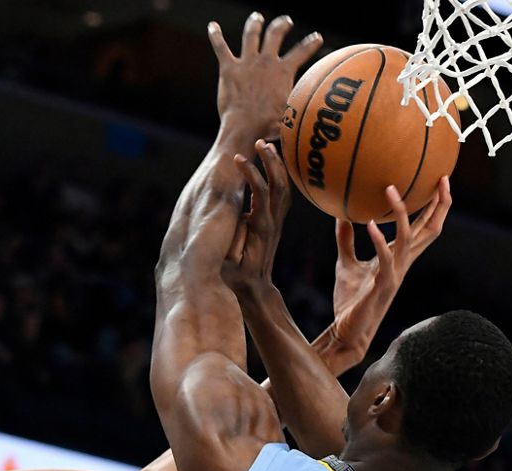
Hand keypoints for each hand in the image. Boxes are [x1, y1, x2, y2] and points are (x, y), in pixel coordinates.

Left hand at [208, 13, 322, 139]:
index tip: (317, 37)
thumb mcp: (291, 113)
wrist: (244, 128)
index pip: (302, 52)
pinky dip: (216, 35)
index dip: (311, 44)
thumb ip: (300, 105)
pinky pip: (221, 47)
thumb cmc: (268, 126)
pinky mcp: (228, 69)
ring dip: (255, 24)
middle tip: (285, 21)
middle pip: (275, 34)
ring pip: (251, 35)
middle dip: (282, 25)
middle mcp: (266, 62)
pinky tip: (212, 26)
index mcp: (283, 71)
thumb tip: (314, 112)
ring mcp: (247, 63)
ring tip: (257, 17)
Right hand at [223, 139, 291, 296]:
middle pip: (279, 184)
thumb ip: (229, 238)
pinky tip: (274, 164)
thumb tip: (227, 216)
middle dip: (271, 160)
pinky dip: (281, 175)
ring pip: (285, 187)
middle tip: (260, 142)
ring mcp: (277, 221)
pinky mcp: (277, 222)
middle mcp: (272, 221)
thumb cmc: (236, 275)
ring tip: (268, 145)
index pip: (260, 193)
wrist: (255, 288)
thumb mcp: (228, 258)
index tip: (238, 158)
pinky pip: (284, 194)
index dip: (251, 173)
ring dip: (278, 164)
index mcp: (260, 227)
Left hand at [332, 177, 452, 352]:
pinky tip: (369, 224)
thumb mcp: (346, 264)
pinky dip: (378, 241)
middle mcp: (404, 263)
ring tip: (390, 189)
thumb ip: (346, 241)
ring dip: (400, 213)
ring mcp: (396, 274)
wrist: (347, 331)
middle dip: (440, 205)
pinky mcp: (383, 285)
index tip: (440, 181)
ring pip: (408, 239)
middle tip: (443, 179)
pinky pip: (385, 259)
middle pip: (431, 230)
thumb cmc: (350, 301)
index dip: (436, 206)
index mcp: (400, 258)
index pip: (424, 228)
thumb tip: (339, 215)